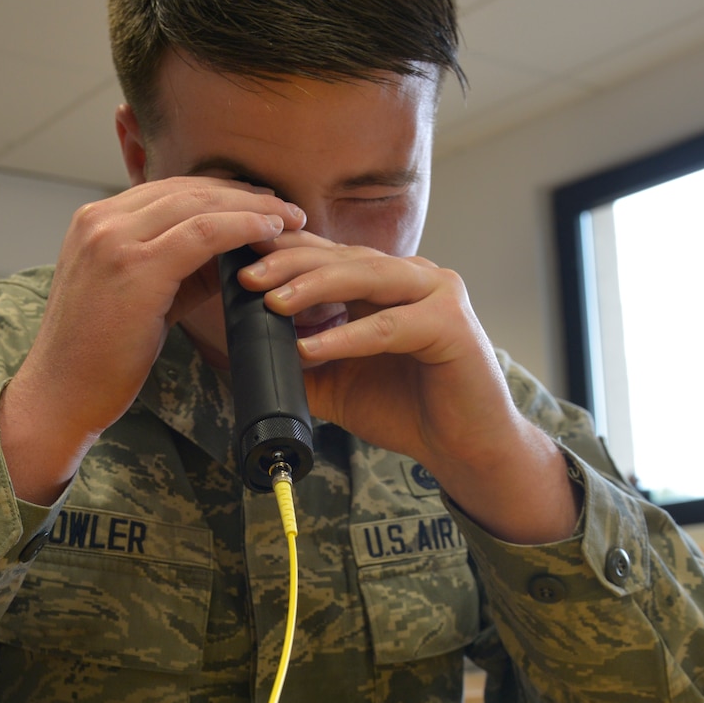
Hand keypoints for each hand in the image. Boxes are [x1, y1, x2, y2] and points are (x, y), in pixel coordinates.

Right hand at [1, 178, 304, 504]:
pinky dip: (244, 226)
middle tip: (283, 207)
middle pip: (186, 189)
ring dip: (251, 207)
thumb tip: (229, 253)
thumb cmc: (94, 357)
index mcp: (94, 223)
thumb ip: (174, 268)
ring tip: (288, 219)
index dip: (218, 192)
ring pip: (199, 203)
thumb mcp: (133, 297)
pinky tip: (271, 232)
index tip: (257, 204)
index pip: (167, 190)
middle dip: (241, 194)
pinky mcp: (136, 268)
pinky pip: (204, 233)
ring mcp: (114, 241)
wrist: (59, 396)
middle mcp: (100, 222)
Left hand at [240, 234, 578, 544]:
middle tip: (246, 276)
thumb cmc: (407, 410)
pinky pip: (389, 326)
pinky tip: (311, 346)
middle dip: (290, 263)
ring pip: (366, 278)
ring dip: (315, 287)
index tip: (238, 258)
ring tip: (272, 301)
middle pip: (343, 257)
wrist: (464, 449)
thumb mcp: (337, 382)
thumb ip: (300, 361)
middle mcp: (413, 276)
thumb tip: (243, 352)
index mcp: (387, 282)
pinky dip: (347, 336)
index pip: (329, 255)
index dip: (285, 253)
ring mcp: (437, 294)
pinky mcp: (452, 325)